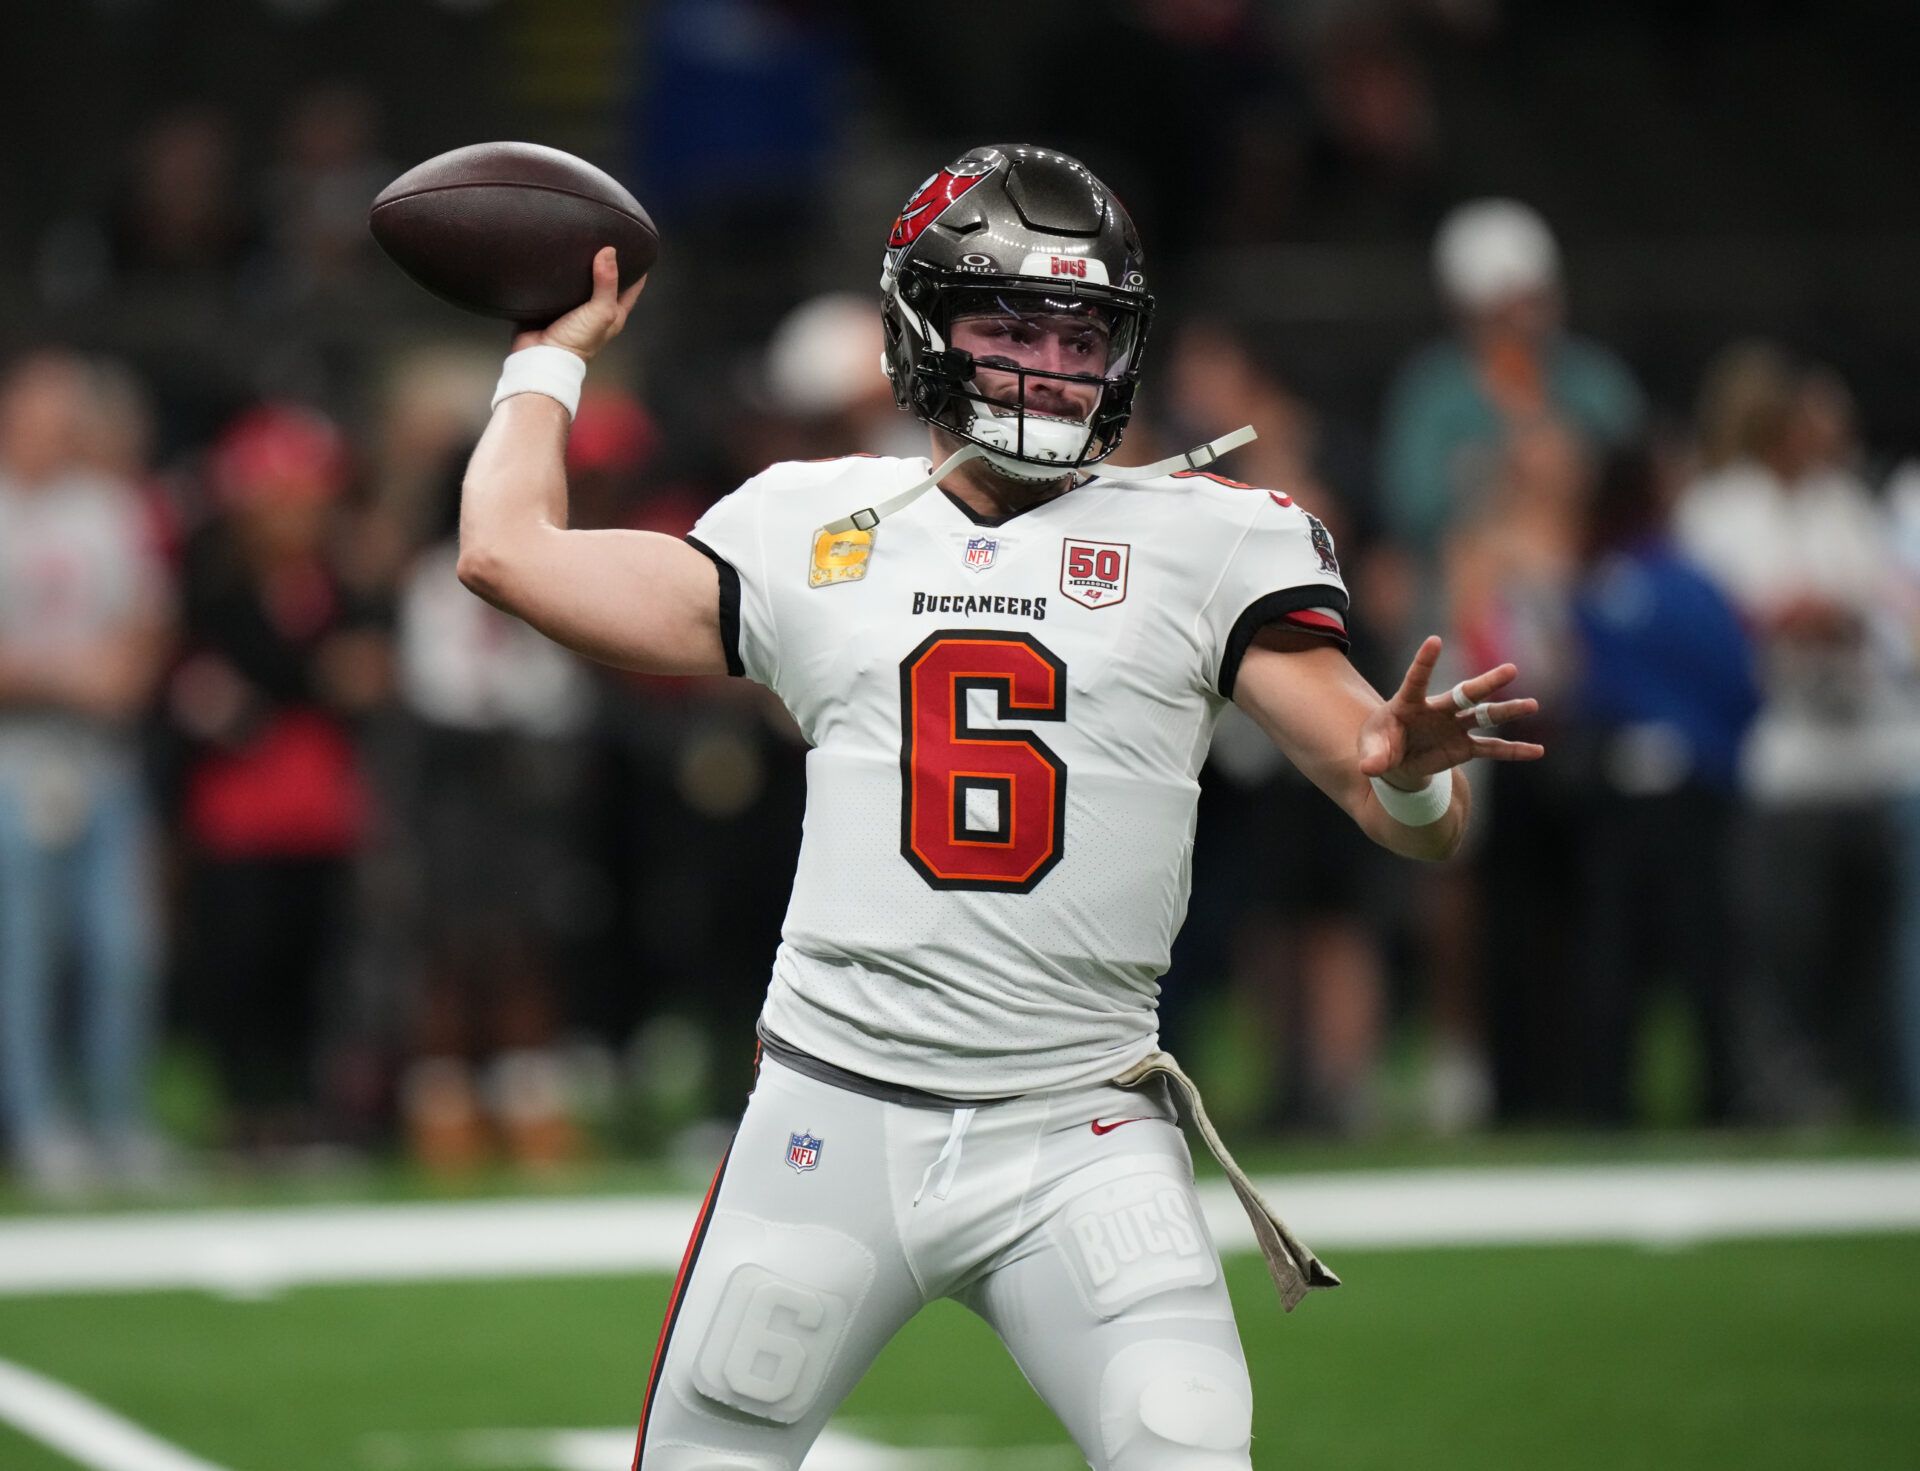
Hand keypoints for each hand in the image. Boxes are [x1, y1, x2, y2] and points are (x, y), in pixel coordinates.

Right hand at [511, 246, 646, 360]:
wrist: (541, 356)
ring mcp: (574, 308)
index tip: (638, 247)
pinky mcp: (553, 305)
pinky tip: (557, 255)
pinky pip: (559, 284)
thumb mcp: (600, 311)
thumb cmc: (577, 340)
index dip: (638, 269)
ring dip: (582, 265)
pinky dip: (560, 272)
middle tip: (606, 236)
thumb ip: (606, 283)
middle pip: (607, 281)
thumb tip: (610, 250)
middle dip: (608, 262)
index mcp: (614, 313)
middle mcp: (596, 310)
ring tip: (581, 240)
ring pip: (582, 281)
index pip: (632, 287)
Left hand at [1358, 635, 1543, 787]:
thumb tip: (1370, 768)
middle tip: (1511, 670)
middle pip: (1464, 693)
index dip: (1425, 661)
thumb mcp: (1372, 751)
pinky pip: (1492, 749)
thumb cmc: (1381, 746)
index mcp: (1409, 702)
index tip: (1434, 640)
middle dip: (1486, 684)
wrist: (1396, 762)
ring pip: (1483, 716)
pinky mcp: (1464, 748)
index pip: (1417, 679)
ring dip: (1506, 711)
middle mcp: (1438, 710)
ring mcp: (1454, 727)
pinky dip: (1513, 751)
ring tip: (1532, 705)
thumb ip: (1373, 756)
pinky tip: (1537, 751)